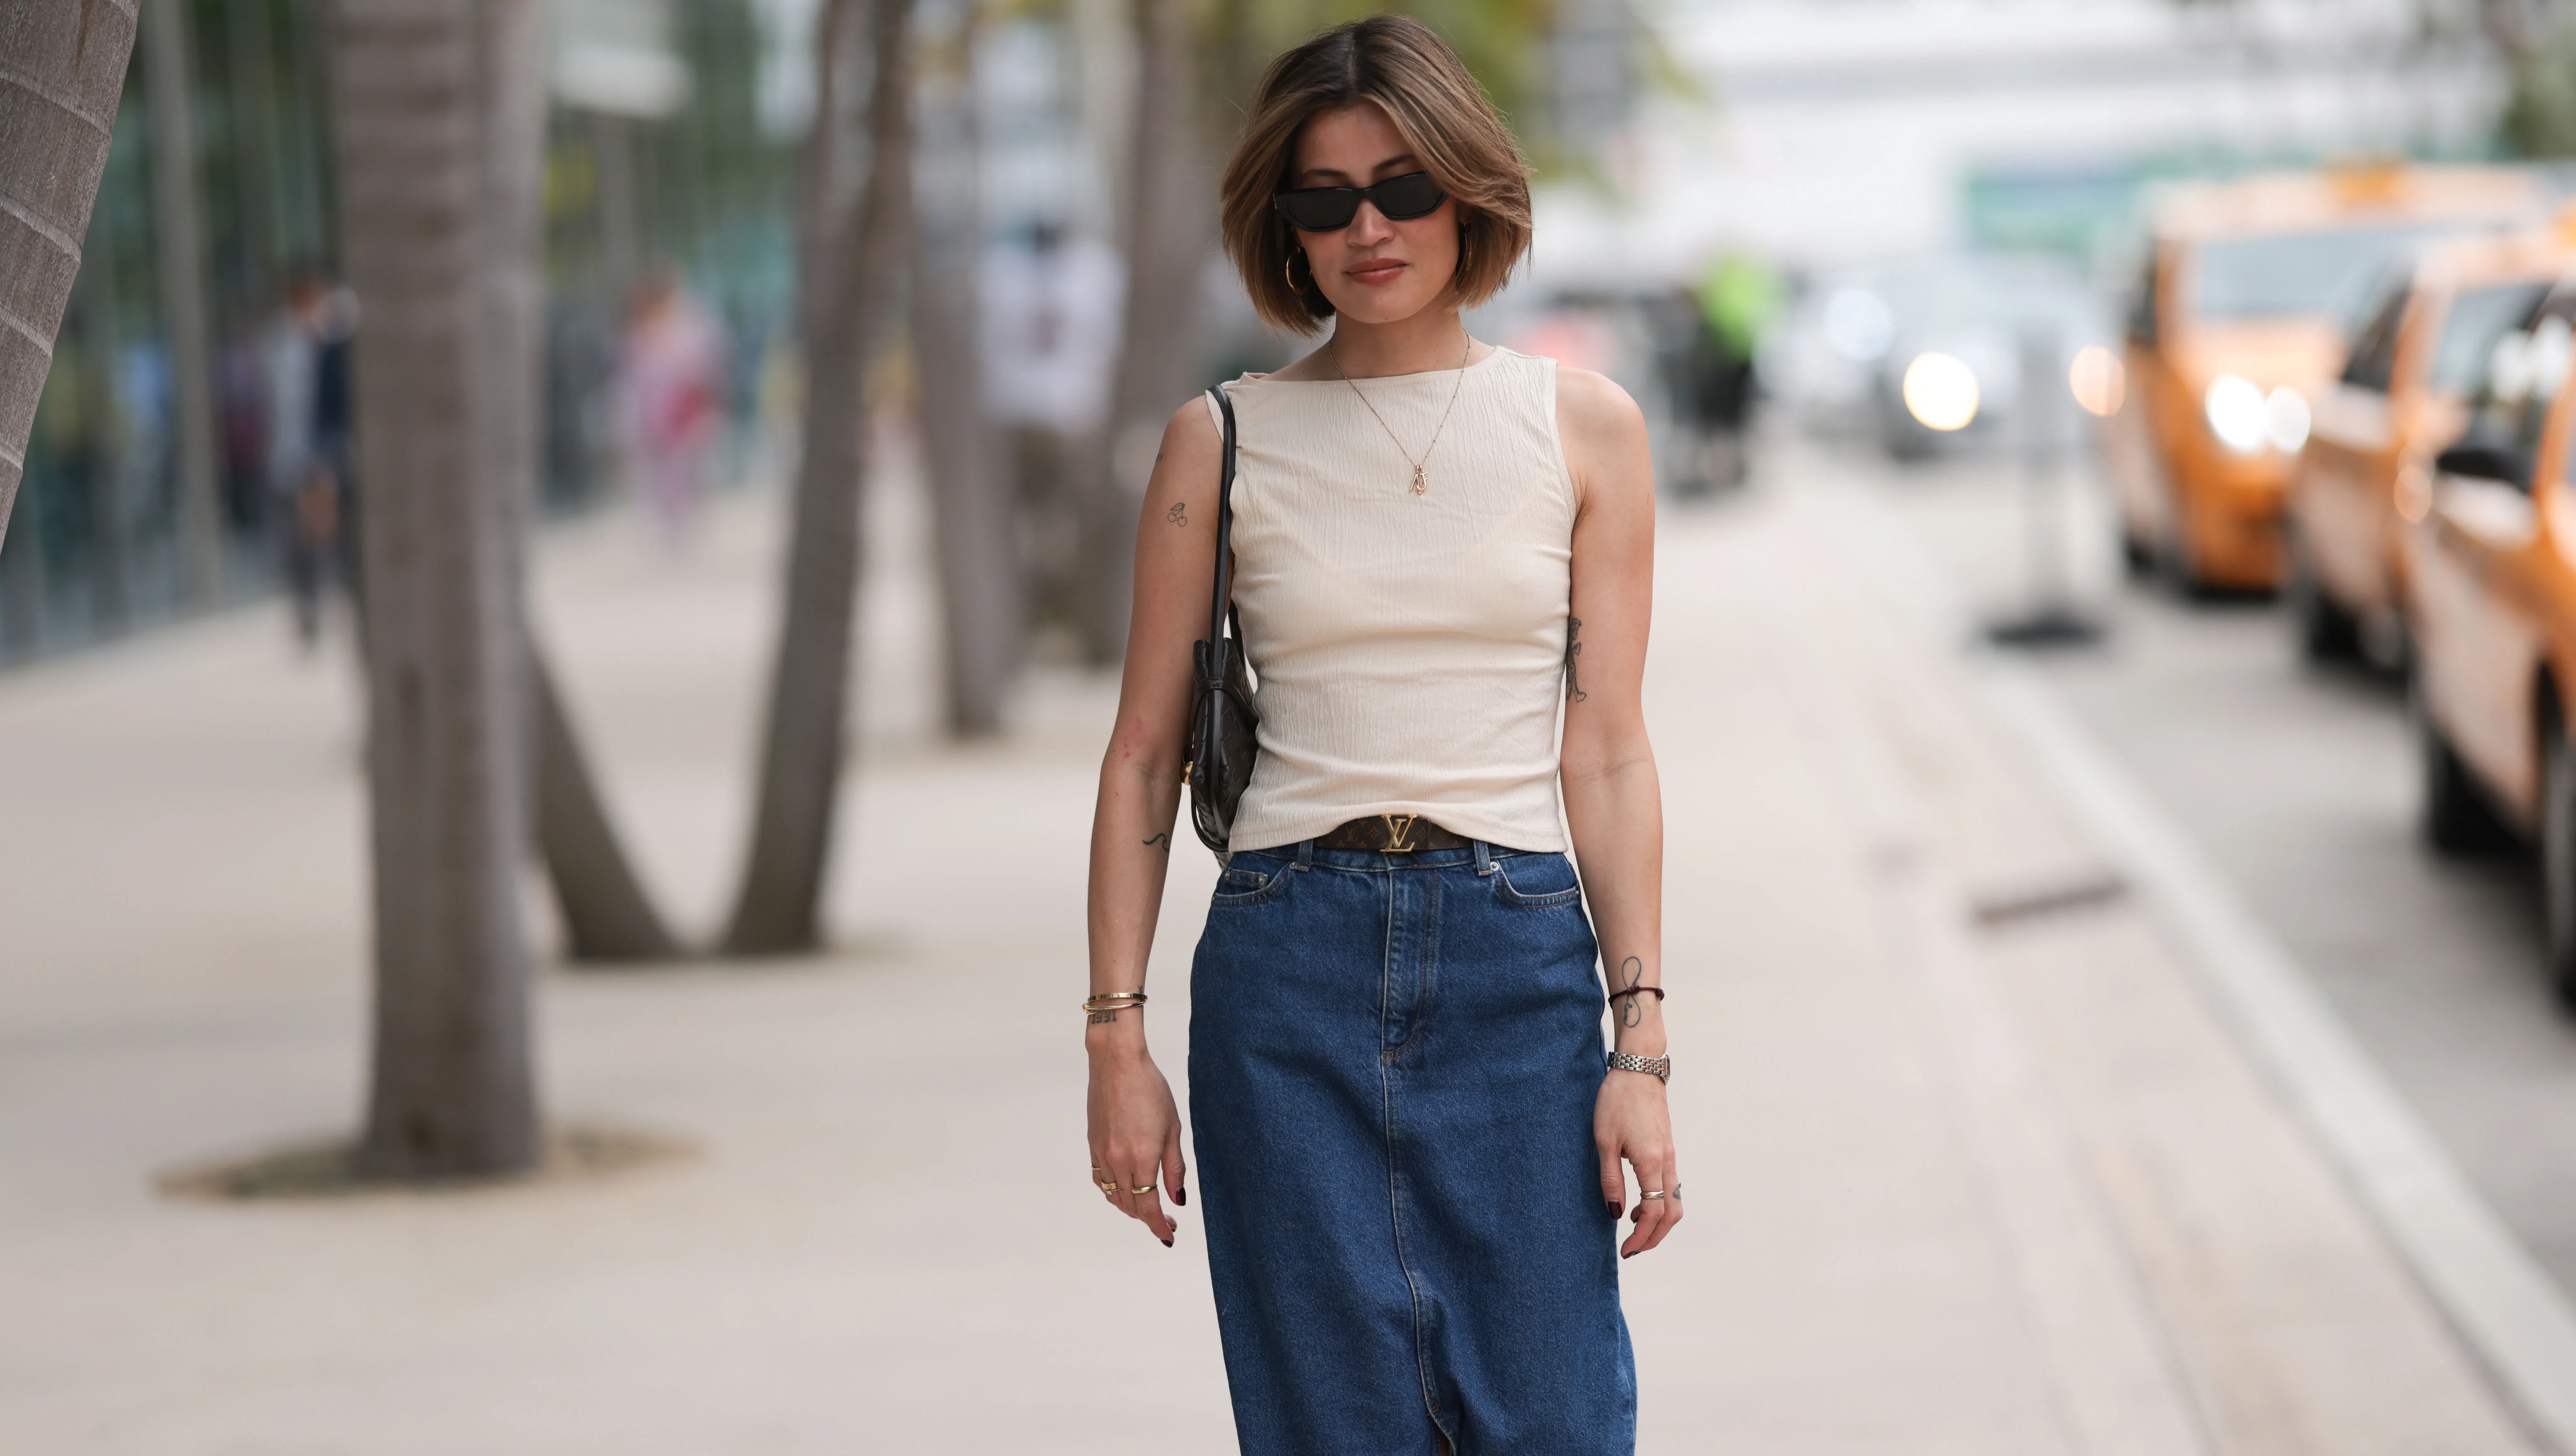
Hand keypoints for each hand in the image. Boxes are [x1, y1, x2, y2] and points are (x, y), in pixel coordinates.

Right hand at [1087, 1044, 1185, 1245]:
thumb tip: (1178, 1199)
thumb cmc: (1150, 1089)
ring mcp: (1102, 1154)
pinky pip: (1101, 1180)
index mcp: (1142, 1157)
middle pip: (1131, 1206)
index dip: (1159, 1226)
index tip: (1169, 1236)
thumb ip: (1175, 1168)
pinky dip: (1113, 1192)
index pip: (1148, 1207)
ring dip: (1131, 1208)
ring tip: (1148, 1208)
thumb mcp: (1173, 1129)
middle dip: (1149, 1219)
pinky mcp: (1092, 1145)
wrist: (1117, 1063)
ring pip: (1114, 1196)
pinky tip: (1126, 1189)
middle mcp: (1118, 1160)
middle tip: (1167, 1221)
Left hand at [1596, 1068, 1680, 1257]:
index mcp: (1651, 1162)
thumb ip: (1610, 1179)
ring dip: (1658, 1222)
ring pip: (1674, 1200)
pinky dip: (1658, 1203)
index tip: (1624, 1251)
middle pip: (1671, 1213)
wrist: (1638, 1068)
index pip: (1653, 1213)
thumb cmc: (1617, 1101)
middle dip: (1654, 1238)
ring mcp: (1670, 1155)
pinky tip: (1637, 1203)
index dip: (1640, 1237)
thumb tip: (1615, 1214)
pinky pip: (1670, 1186)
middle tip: (1632, 1250)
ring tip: (1632, 1229)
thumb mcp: (1604, 1141)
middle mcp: (1667, 1162)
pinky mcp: (1667, 1149)